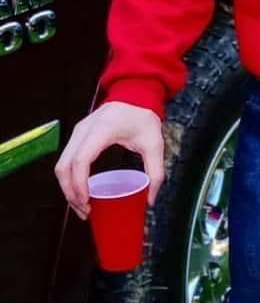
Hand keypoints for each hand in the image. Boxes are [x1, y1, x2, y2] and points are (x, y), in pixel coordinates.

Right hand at [55, 102, 164, 219]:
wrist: (136, 92)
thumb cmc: (144, 116)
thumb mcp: (154, 143)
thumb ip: (155, 171)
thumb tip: (151, 200)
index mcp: (102, 130)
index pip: (81, 160)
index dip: (79, 184)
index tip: (87, 202)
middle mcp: (84, 130)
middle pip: (65, 166)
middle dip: (71, 192)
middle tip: (85, 211)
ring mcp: (77, 131)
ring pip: (61, 164)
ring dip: (67, 188)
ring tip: (82, 205)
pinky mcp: (77, 135)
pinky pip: (66, 160)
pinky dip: (69, 178)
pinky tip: (80, 191)